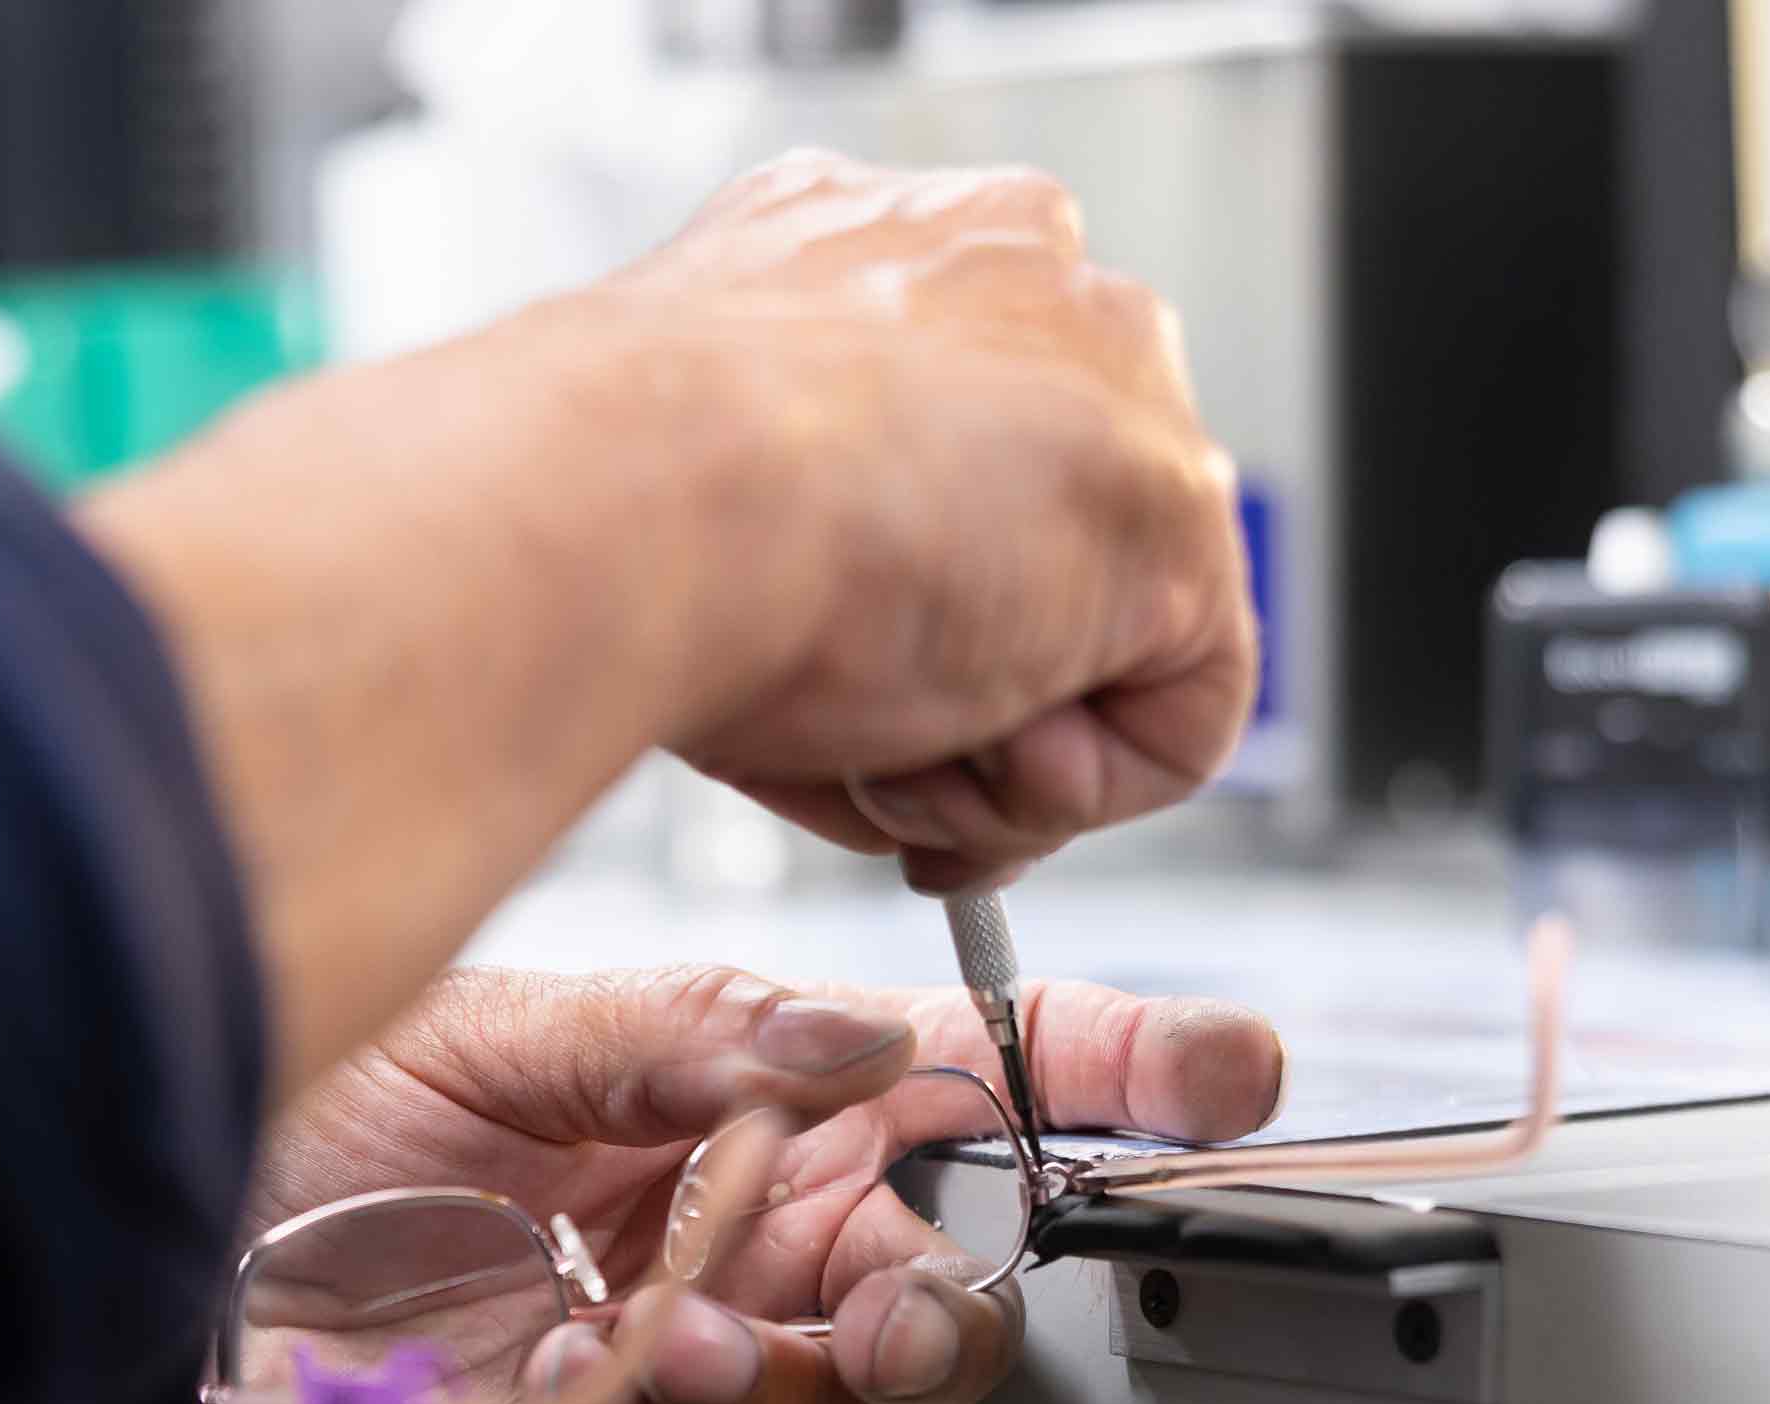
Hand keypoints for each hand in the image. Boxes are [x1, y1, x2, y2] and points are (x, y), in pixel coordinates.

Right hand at [79, 154, 1260, 1098]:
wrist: (620, 501)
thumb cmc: (588, 504)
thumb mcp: (670, 500)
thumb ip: (759, 533)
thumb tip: (765, 654)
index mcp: (864, 251)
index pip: (951, 452)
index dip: (908, 611)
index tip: (845, 689)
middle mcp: (1003, 277)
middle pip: (1045, 548)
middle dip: (967, 686)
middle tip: (870, 748)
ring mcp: (1104, 378)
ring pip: (1108, 638)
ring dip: (992, 745)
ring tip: (882, 743)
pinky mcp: (1173, 504)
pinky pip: (1181, 715)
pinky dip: (1074, 786)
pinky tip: (961, 752)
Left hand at [88, 963, 1281, 1403]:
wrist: (126, 1263)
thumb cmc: (307, 1135)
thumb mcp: (497, 1032)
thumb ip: (689, 1036)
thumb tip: (860, 1038)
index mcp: (743, 1119)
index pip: (964, 1098)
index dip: (1100, 1082)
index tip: (1217, 1067)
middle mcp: (730, 1253)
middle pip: (941, 1295)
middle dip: (973, 1297)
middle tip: (944, 1279)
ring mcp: (664, 1379)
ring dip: (805, 1374)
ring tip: (706, 1321)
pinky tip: (615, 1367)